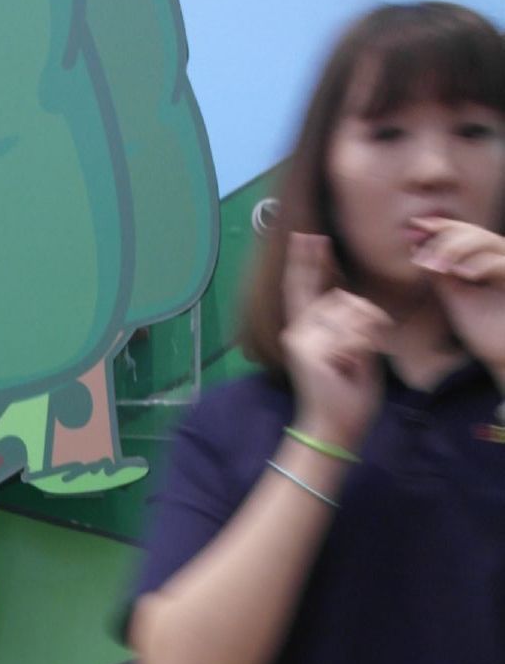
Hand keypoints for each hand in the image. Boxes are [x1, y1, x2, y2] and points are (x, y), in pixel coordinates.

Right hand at [281, 233, 390, 450]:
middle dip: (365, 322)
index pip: (305, 286)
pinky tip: (348, 368)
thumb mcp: (355, 349)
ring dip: (365, 336)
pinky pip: (351, 331)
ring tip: (351, 366)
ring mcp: (301, 338)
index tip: (307, 236)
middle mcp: (298, 329)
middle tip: (355, 359)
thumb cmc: (347, 394)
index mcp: (307, 329)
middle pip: (345, 297)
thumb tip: (348, 294)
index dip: (306, 261)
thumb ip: (351, 321)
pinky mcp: (309, 348)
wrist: (334, 427)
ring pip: (351, 311)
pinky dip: (361, 348)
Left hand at [410, 215, 504, 383]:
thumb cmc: (486, 330)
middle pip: (475, 233)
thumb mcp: (456, 299)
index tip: (415, 227)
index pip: (464, 234)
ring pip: (488, 242)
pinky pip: (502, 265)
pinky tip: (461, 274)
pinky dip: (481, 265)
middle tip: (420, 253)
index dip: (441, 228)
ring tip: (437, 265)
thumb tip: (418, 249)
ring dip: (459, 248)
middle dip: (445, 238)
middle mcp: (501, 258)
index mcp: (486, 260)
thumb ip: (441, 275)